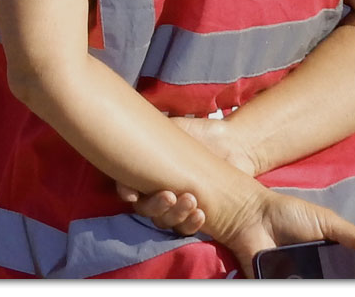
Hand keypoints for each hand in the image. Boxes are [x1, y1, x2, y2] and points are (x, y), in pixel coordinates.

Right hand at [114, 115, 256, 234]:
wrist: (229, 145)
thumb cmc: (197, 133)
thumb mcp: (172, 127)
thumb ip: (151, 130)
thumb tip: (129, 125)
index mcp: (147, 171)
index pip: (128, 187)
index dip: (126, 191)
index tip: (132, 194)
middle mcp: (156, 190)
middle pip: (145, 209)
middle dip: (155, 205)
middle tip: (170, 195)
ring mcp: (175, 205)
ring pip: (164, 220)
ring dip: (175, 214)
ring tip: (191, 200)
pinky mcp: (193, 216)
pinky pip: (185, 228)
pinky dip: (190, 223)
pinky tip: (200, 213)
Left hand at [219, 188, 354, 278]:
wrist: (252, 217)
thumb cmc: (289, 214)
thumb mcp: (326, 222)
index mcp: (327, 261)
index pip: (348, 279)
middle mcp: (314, 276)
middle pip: (333, 285)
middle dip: (341, 285)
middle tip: (349, 286)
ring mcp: (295, 282)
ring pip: (314, 291)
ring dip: (318, 289)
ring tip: (319, 283)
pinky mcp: (276, 285)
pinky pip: (288, 293)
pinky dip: (298, 290)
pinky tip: (304, 286)